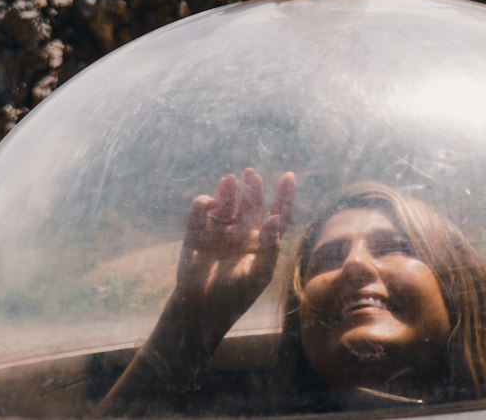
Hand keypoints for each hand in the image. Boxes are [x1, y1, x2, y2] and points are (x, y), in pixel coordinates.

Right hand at [172, 168, 295, 345]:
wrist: (198, 311)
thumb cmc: (234, 297)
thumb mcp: (258, 276)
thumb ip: (270, 248)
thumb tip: (274, 218)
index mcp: (260, 243)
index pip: (277, 215)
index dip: (284, 196)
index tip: (289, 176)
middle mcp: (241, 233)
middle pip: (251, 203)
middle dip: (252, 187)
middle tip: (251, 174)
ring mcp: (219, 231)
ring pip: (226, 202)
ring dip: (228, 191)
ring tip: (229, 181)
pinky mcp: (197, 231)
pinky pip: (200, 209)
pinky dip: (203, 202)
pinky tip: (209, 204)